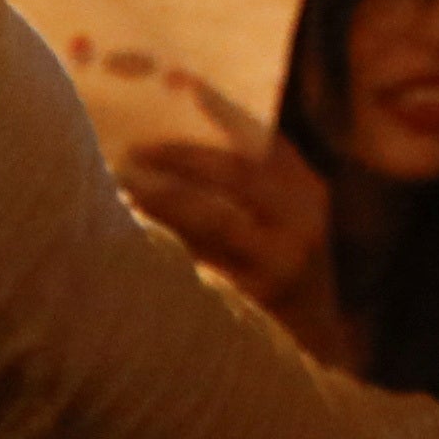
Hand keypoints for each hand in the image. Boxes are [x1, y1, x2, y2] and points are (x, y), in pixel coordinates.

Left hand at [118, 129, 340, 347]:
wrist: (316, 353)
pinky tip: (136, 242)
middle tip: (133, 151)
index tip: (188, 85)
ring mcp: (284, 262)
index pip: (266, 140)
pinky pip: (203, 265)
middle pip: (236, 174)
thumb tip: (189, 130)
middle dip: (180, 158)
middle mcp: (303, 222)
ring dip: (161, 201)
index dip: (227, 111)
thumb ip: (258, 187)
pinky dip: (168, 249)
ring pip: (212, 219)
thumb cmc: (287, 278)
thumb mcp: (288, 225)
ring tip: (122, 189)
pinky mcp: (259, 300)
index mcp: (309, 193)